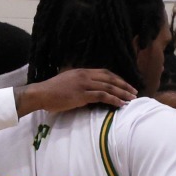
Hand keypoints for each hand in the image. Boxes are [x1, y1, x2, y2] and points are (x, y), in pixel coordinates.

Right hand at [16, 68, 134, 115]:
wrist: (41, 93)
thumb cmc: (52, 91)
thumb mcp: (68, 81)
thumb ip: (80, 83)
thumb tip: (89, 90)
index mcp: (82, 71)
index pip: (105, 72)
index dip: (117, 78)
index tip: (126, 84)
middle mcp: (85, 75)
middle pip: (110, 78)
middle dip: (124, 85)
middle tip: (134, 91)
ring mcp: (84, 84)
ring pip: (108, 86)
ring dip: (122, 93)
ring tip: (131, 99)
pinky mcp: (82, 95)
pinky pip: (102, 96)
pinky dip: (113, 99)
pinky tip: (120, 104)